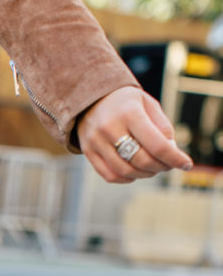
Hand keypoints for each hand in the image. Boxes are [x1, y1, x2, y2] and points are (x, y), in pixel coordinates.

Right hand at [77, 86, 191, 183]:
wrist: (90, 97)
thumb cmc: (125, 102)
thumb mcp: (148, 104)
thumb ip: (162, 126)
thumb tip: (172, 151)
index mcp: (129, 112)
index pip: (157, 144)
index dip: (174, 158)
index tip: (186, 164)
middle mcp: (110, 127)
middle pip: (141, 160)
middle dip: (161, 167)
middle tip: (168, 165)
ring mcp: (96, 141)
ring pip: (126, 171)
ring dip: (145, 174)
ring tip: (153, 168)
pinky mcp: (88, 151)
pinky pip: (110, 175)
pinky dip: (127, 178)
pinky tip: (135, 171)